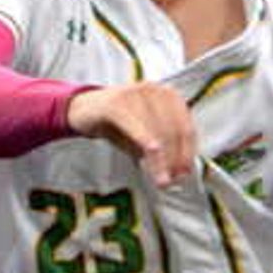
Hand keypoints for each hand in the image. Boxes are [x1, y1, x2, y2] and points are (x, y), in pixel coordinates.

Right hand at [66, 82, 194, 185]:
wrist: (85, 109)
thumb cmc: (119, 123)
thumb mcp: (145, 135)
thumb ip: (164, 148)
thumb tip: (178, 172)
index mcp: (168, 96)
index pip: (186, 127)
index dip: (187, 153)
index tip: (184, 174)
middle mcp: (155, 90)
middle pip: (173, 131)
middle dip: (174, 160)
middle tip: (171, 181)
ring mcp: (135, 94)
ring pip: (156, 131)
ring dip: (161, 160)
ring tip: (160, 179)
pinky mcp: (117, 102)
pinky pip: (136, 126)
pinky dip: (145, 142)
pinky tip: (151, 156)